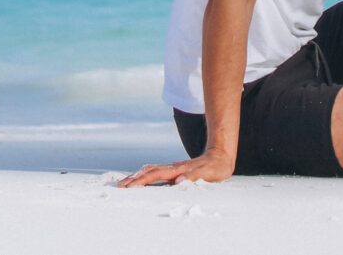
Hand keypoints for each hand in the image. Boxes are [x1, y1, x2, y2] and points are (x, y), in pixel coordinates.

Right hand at [116, 148, 235, 187]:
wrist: (221, 156)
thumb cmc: (216, 167)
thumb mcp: (209, 174)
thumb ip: (194, 176)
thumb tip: (178, 181)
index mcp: (179, 170)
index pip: (156, 175)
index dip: (142, 180)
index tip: (130, 186)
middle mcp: (174, 168)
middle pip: (150, 172)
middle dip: (134, 178)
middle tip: (120, 186)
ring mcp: (174, 168)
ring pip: (152, 170)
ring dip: (138, 176)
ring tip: (125, 182)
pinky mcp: (176, 170)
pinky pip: (157, 172)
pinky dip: (146, 175)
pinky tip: (142, 178)